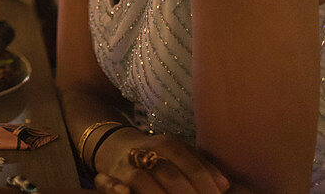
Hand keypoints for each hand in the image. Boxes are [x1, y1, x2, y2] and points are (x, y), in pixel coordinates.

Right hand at [98, 129, 230, 192]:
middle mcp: (145, 151)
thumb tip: (225, 185)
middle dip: (186, 193)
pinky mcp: (108, 176)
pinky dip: (114, 189)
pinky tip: (126, 193)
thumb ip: (201, 166)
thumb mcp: (178, 153)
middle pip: (168, 173)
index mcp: (167, 144)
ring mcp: (125, 165)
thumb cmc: (156, 155)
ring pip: (142, 180)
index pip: (190, 164)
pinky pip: (107, 183)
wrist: (113, 144)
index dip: (204, 184)